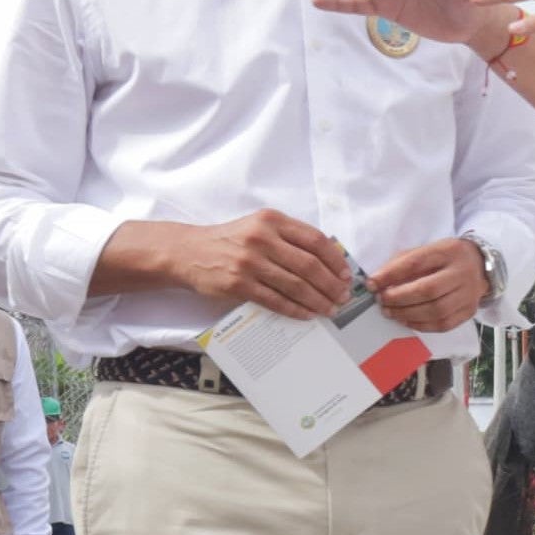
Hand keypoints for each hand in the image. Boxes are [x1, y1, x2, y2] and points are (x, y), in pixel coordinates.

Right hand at [161, 210, 354, 318]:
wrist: (188, 251)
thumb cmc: (231, 240)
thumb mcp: (260, 226)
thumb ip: (290, 237)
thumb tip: (329, 260)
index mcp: (271, 220)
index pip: (315, 240)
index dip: (335, 259)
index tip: (346, 275)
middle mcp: (261, 238)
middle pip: (309, 265)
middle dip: (331, 284)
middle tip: (343, 297)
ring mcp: (249, 262)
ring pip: (295, 285)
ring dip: (318, 300)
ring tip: (330, 309)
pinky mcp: (238, 284)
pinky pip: (275, 300)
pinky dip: (295, 309)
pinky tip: (307, 314)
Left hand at [371, 237, 487, 331]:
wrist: (481, 265)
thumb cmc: (446, 258)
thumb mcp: (427, 250)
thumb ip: (403, 262)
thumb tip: (377, 281)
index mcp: (448, 251)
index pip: (416, 263)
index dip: (391, 275)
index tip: (372, 283)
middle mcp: (462, 272)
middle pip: (428, 290)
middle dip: (399, 298)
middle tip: (382, 301)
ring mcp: (469, 294)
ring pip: (436, 310)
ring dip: (408, 314)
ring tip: (391, 312)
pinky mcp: (469, 311)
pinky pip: (444, 324)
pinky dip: (421, 325)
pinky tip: (407, 320)